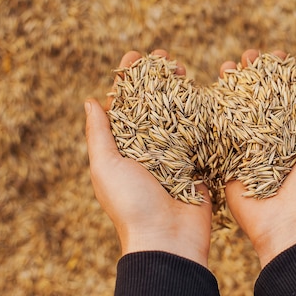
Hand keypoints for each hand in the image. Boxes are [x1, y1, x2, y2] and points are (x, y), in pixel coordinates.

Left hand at [85, 50, 211, 266]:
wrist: (167, 240)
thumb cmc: (130, 204)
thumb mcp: (106, 166)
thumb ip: (99, 134)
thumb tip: (90, 101)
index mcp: (123, 147)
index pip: (125, 105)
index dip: (129, 79)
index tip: (136, 56)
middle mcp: (148, 147)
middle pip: (152, 104)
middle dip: (158, 79)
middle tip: (167, 59)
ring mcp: (174, 154)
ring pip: (177, 114)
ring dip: (180, 91)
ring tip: (186, 70)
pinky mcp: (197, 162)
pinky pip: (199, 134)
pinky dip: (202, 114)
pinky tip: (205, 94)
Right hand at [221, 49, 295, 267]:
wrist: (291, 221)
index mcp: (294, 133)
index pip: (285, 95)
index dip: (280, 74)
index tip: (276, 56)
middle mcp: (270, 136)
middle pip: (258, 97)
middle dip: (253, 74)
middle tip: (249, 56)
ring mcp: (247, 146)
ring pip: (236, 108)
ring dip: (231, 85)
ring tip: (229, 65)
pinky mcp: (227, 158)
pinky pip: (218, 130)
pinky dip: (212, 109)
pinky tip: (210, 88)